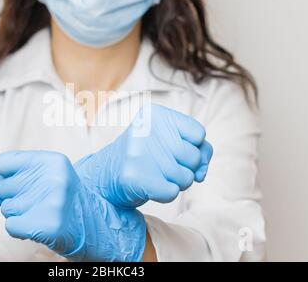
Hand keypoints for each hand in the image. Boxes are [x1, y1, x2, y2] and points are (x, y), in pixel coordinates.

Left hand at [0, 151, 145, 261]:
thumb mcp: (46, 176)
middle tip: (39, 202)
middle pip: (4, 187)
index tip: (17, 185)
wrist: (94, 226)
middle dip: (14, 199)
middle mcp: (54, 178)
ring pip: (6, 208)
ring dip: (18, 215)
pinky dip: (19, 230)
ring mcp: (53, 202)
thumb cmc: (62, 200)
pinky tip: (37, 226)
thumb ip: (13, 177)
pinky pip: (10, 226)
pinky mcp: (48, 225)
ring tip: (41, 214)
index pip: (3, 163)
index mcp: (53, 160)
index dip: (3, 177)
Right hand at [74, 104, 212, 208]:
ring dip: (176, 182)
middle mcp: (145, 130)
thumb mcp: (170, 140)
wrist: (106, 175)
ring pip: (186, 177)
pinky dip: (165, 193)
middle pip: (194, 156)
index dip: (193, 147)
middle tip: (164, 165)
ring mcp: (138, 154)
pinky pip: (172, 192)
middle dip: (186, 167)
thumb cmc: (146, 155)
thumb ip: (199, 150)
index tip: (176, 150)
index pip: (199, 134)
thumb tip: (201, 173)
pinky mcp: (134, 178)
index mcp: (155, 114)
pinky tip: (151, 185)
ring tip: (156, 174)